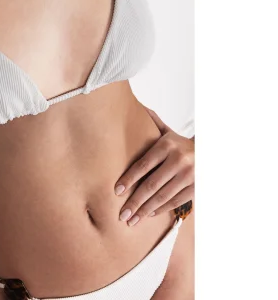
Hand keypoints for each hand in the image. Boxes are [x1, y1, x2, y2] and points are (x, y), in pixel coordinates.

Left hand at [114, 108, 193, 225]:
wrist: (210, 151)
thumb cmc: (180, 144)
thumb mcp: (167, 132)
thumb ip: (151, 122)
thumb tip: (135, 107)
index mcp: (167, 145)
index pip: (143, 165)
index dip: (128, 180)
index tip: (116, 191)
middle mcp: (179, 160)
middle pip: (151, 185)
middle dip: (134, 201)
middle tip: (121, 214)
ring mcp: (189, 175)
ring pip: (162, 196)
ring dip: (145, 210)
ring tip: (131, 220)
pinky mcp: (196, 187)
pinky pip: (175, 201)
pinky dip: (160, 209)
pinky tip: (148, 214)